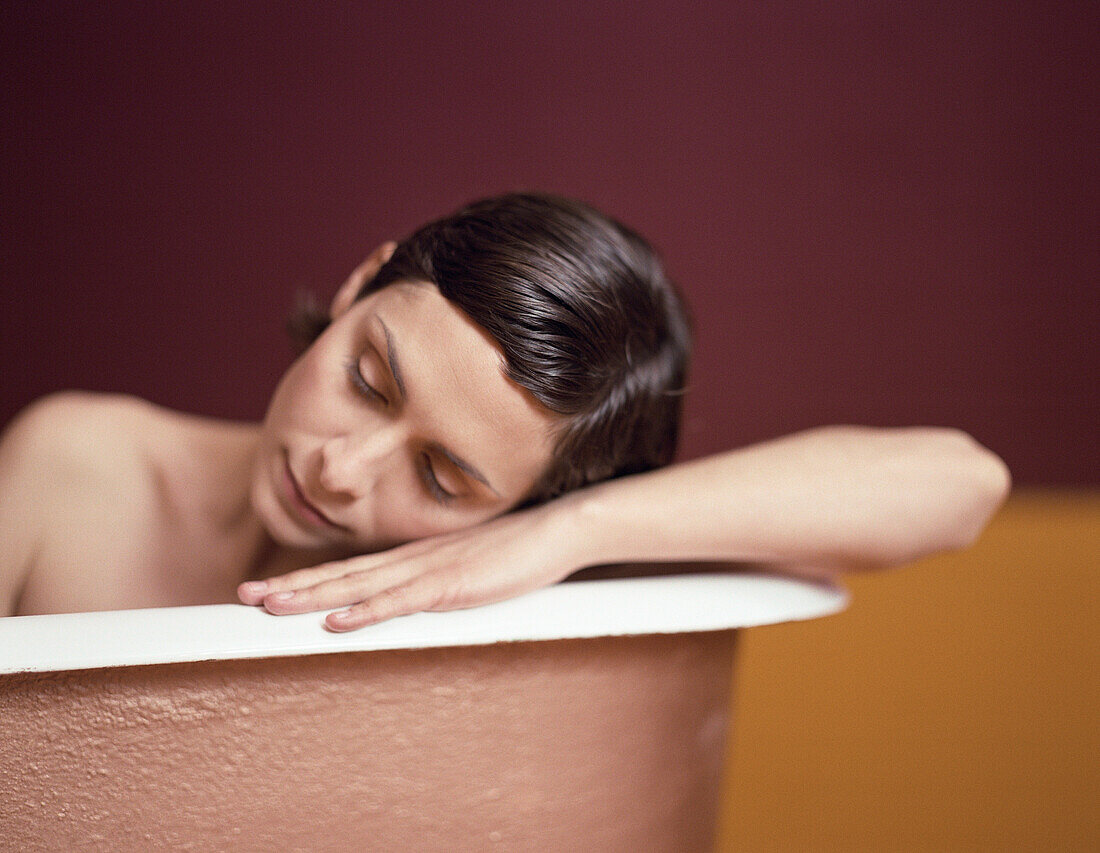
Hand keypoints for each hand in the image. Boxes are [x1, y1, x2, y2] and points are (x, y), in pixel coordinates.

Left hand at [237, 501, 581, 631]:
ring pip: (361, 586)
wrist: (558, 529)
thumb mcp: (467, 568)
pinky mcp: (454, 586)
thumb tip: (410, 598)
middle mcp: (412, 560)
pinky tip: (338, 621)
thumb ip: (436, 581)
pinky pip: (402, 601)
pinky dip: (367, 612)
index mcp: (413, 557)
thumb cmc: (517, 550)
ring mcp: (431, 570)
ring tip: (272, 606)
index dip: (308, 579)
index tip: (268, 590)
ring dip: (314, 597)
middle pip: (343, 575)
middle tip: (244, 597)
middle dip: (292, 586)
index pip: (350, 570)